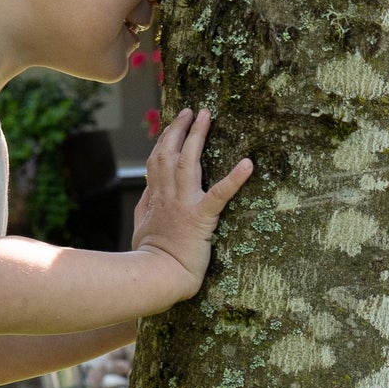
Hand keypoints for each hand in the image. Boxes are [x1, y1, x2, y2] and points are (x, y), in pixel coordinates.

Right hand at [131, 106, 252, 293]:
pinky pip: (220, 194)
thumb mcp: (141, 228)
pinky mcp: (201, 218)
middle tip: (190, 111)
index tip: (171, 126)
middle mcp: (168, 196)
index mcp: (155, 199)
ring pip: (189, 162)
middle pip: (170, 153)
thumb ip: (145, 208)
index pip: (157, 162)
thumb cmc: (148, 259)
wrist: (155, 276)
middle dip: (179, 129)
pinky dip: (234, 178)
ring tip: (205, 116)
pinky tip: (247, 163)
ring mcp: (184, 204)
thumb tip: (146, 193)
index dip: (164, 141)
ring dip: (197, 137)